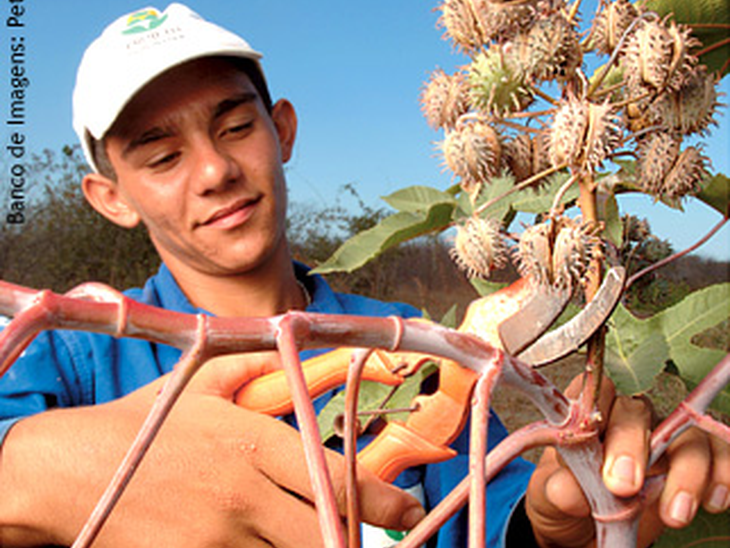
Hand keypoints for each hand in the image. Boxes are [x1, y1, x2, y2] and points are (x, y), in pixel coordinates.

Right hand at [0, 353, 424, 546]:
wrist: (65, 472)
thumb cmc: (140, 426)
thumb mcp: (199, 383)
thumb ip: (253, 369)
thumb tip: (296, 350)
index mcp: (250, 442)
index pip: (330, 477)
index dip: (378, 499)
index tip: (407, 510)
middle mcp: (241, 494)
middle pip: (320, 534)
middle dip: (351, 539)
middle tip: (366, 536)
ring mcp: (216, 538)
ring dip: (303, 544)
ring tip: (299, 527)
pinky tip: (256, 537)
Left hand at [524, 375, 729, 547]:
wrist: (583, 530)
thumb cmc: (567, 499)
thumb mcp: (551, 497)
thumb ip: (559, 488)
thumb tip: (568, 489)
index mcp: (587, 415)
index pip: (595, 392)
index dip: (596, 410)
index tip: (593, 445)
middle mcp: (627, 418)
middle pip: (638, 412)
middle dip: (633, 448)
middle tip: (625, 488)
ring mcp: (664, 437)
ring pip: (685, 435)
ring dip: (686, 472)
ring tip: (674, 514)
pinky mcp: (691, 462)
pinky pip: (717, 454)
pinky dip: (722, 473)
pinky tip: (713, 501)